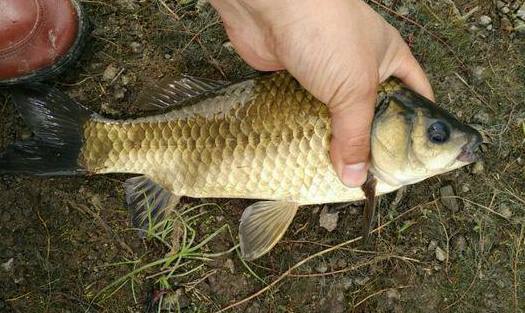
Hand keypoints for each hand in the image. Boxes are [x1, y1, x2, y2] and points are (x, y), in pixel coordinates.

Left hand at [209, 0, 433, 186]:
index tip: (412, 159)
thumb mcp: (356, 88)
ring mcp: (325, 74)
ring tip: (336, 175)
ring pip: (334, 117)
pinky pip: (304, 114)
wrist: (270, 7)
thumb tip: (356, 175)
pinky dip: (304, 133)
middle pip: (370, 113)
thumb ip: (357, 135)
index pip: (415, 96)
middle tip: (368, 177)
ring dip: (333, 142)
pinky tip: (306, 154)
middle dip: (368, 143)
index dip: (416, 127)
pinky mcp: (295, 81)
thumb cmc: (327, 32)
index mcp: (389, 59)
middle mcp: (359, 67)